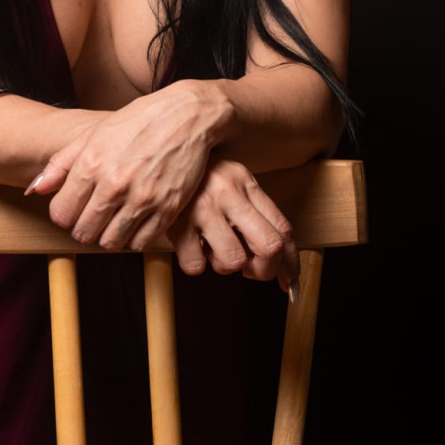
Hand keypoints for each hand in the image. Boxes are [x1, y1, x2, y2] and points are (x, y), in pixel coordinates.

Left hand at [25, 80, 231, 251]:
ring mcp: (142, 199)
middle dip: (84, 228)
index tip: (74, 208)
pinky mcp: (168, 209)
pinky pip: (141, 243)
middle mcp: (114, 184)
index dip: (64, 214)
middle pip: (83, 233)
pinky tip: (135, 221)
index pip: (60, 214)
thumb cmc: (137, 122)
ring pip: (110, 243)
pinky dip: (134, 238)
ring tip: (113, 221)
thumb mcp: (93, 135)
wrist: (186, 116)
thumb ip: (60, 165)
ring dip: (107, 237)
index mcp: (91, 164)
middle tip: (93, 217)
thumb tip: (34, 190)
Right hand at [165, 158, 299, 294]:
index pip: (283, 228)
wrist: (153, 162)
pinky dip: (195, 263)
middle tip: (250, 271)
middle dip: (264, 271)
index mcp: (245, 181)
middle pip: (270, 247)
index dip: (291, 262)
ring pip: (234, 261)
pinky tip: (190, 246)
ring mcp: (201, 207)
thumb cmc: (197, 181)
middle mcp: (227, 191)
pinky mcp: (175, 223)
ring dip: (225, 266)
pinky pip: (196, 266)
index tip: (289, 282)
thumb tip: (283, 262)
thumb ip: (254, 213)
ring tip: (212, 250)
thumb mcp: (229, 184)